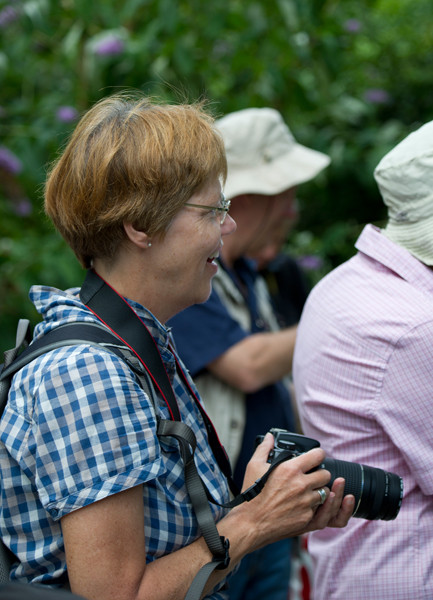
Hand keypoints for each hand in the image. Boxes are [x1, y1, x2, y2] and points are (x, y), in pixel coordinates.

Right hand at [239, 433, 353, 547]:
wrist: (252, 523)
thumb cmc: (252, 494)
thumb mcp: (254, 466)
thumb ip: (264, 448)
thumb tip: (269, 437)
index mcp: (291, 469)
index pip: (318, 455)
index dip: (318, 454)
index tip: (315, 457)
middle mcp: (301, 485)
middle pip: (326, 474)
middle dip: (320, 473)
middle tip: (311, 475)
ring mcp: (306, 502)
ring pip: (324, 492)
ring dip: (317, 490)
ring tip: (306, 491)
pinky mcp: (307, 517)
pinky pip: (318, 508)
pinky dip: (312, 505)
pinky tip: (301, 504)